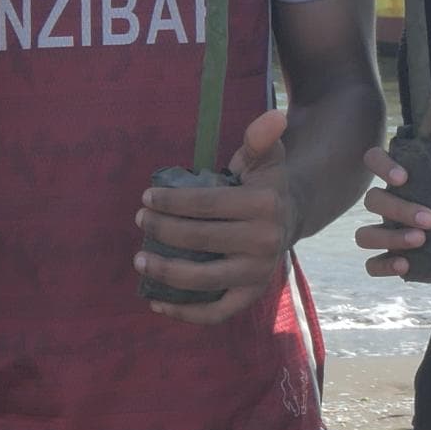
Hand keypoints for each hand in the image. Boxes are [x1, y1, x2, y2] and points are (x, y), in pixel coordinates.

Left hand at [140, 108, 293, 324]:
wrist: (291, 218)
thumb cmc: (265, 184)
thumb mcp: (264, 157)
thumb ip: (260, 138)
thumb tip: (275, 116)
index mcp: (265, 205)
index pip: (206, 205)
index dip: (171, 202)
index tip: (147, 197)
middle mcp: (266, 242)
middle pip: (199, 241)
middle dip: (161, 231)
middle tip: (140, 221)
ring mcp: (259, 274)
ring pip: (202, 280)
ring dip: (164, 272)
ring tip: (139, 260)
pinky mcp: (251, 296)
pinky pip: (216, 312)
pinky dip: (185, 313)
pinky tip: (157, 304)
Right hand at [355, 143, 430, 279]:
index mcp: (403, 175)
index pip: (375, 159)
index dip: (382, 165)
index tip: (403, 178)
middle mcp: (389, 201)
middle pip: (373, 199)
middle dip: (399, 209)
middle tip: (430, 220)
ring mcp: (386, 230)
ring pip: (365, 234)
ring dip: (389, 238)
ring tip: (420, 240)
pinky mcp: (391, 256)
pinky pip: (372, 264)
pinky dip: (383, 265)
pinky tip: (405, 265)